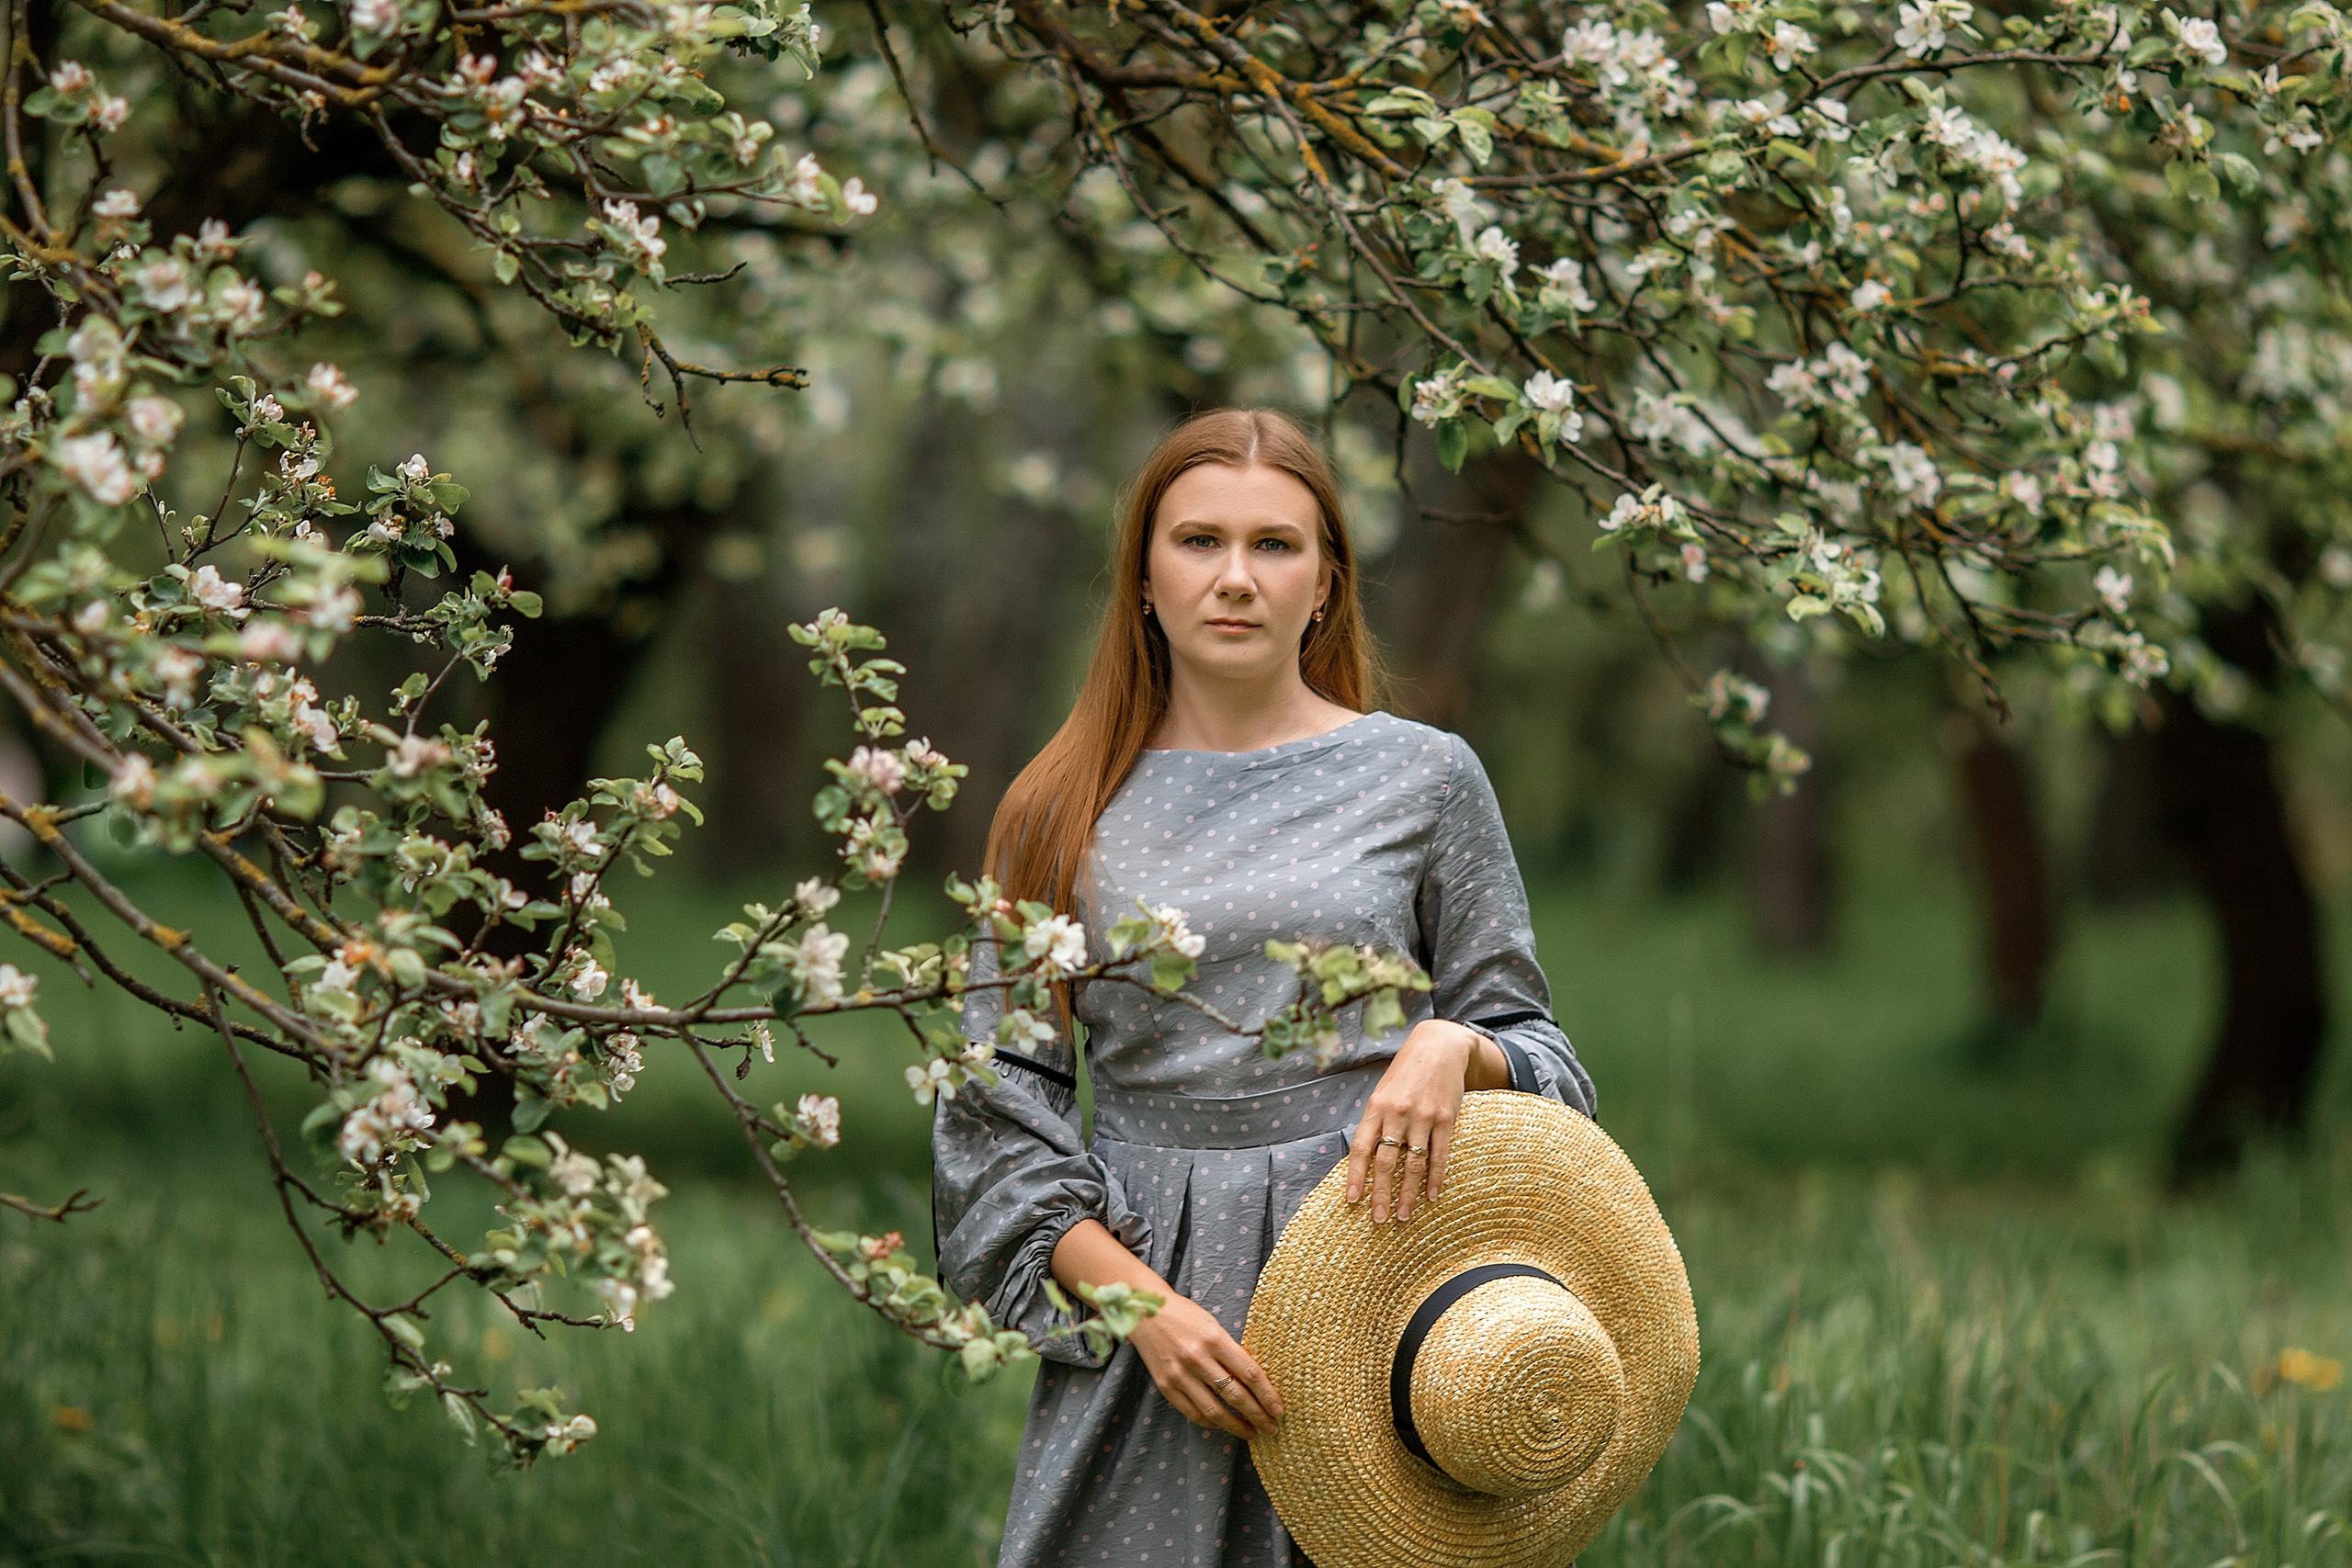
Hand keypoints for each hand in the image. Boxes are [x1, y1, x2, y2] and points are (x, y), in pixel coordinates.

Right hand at [1130, 1293, 1283, 1438]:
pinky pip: (1193, 1413)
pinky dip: (1211, 1423)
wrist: (1144, 1313)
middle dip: (1258, 1416)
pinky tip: (1223, 1424)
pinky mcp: (1165, 1387)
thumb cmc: (1185, 1316)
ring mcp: (1180, 1375)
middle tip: (1271, 1428)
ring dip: (1236, 1426)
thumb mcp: (1213, 1326)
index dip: (1267, 1395)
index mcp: (1214, 1339)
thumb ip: (1230, 1352)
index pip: (1249, 1373)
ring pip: (1214, 1411)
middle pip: (1235, 1395)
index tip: (1278, 1410)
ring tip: (1251, 1432)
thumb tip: (1254, 1382)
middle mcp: (1197, 1358)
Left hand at [1345, 1020, 1508, 1222]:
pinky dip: (1435, 1178)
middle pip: (1386, 1162)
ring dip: (1408, 1193)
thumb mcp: (1383, 1092)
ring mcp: (1422, 1117)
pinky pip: (1439, 1155)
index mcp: (1376, 1107)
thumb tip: (1366, 1159)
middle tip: (1379, 1218)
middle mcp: (1397, 1113)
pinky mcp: (1445, 1119)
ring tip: (1403, 1215)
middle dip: (1381, 1194)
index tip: (1352, 1200)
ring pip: (1413, 1164)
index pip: (1361, 1147)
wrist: (1439, 1047)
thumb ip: (1376, 1122)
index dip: (1355, 1176)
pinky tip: (1431, 1195)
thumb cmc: (1406, 1073)